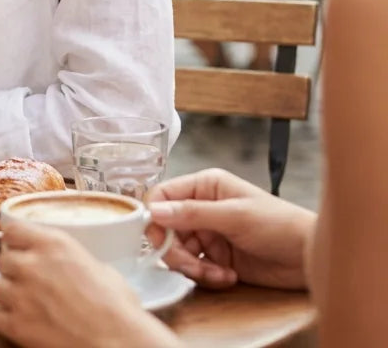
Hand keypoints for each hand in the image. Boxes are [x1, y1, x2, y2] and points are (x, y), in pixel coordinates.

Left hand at [0, 222, 177, 347]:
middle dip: (12, 268)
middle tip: (25, 278)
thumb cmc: (118, 309)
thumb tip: (74, 267)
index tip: (18, 246)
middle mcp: (31, 265)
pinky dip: (5, 319)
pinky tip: (21, 321)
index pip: (13, 230)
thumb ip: (76, 260)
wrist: (117, 342)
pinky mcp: (17, 325)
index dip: (15, 240)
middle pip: (2, 258)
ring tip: (22, 301)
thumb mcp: (100, 268)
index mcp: (53, 244)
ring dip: (6, 292)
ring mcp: (21, 295)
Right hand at [147, 168, 314, 289]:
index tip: (157, 239)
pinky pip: (195, 268)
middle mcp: (201, 207)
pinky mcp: (216, 257)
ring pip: (178, 252)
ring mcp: (208, 233)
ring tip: (218, 274)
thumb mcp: (235, 216)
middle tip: (194, 266)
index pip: (163, 196)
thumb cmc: (280, 225)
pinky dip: (207, 277)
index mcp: (204, 186)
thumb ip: (193, 214)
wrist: (310, 258)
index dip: (155, 217)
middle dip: (177, 251)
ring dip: (194, 268)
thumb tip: (155, 210)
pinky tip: (228, 276)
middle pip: (166, 229)